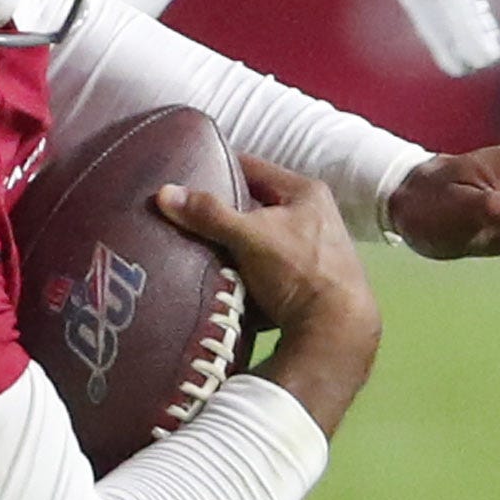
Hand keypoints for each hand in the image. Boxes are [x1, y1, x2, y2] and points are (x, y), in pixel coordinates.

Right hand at [156, 155, 381, 438]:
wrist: (336, 332)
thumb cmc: (296, 270)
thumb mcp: (248, 236)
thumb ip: (208, 214)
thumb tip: (163, 192)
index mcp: (306, 192)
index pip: (252, 167)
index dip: (219, 168)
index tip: (187, 174)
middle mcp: (316, 216)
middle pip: (256, 206)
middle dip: (224, 213)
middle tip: (187, 215)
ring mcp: (316, 251)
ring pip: (261, 240)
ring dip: (236, 247)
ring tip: (199, 249)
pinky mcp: (311, 283)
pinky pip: (269, 270)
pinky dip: (249, 274)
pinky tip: (226, 281)